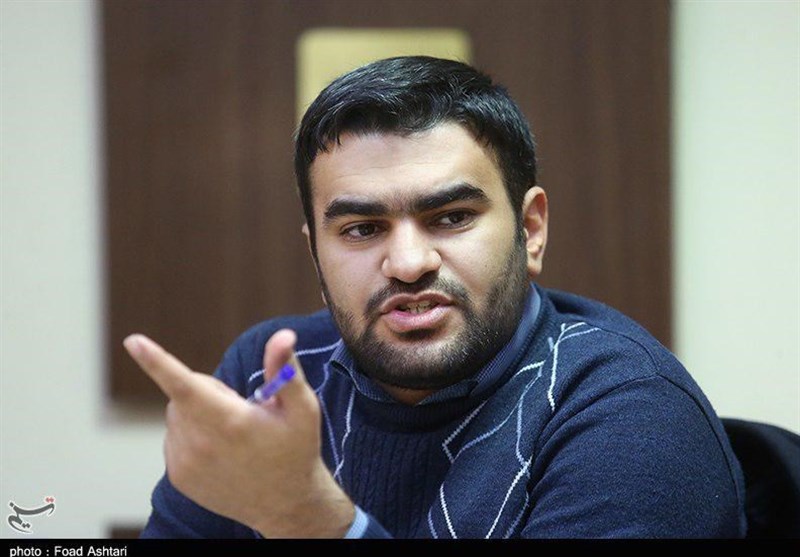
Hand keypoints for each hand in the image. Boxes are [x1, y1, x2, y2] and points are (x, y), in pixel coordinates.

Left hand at [123, 329, 354, 537]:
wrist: (285, 505)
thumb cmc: (296, 450)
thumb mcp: (302, 408)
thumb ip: (285, 370)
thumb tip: (283, 335)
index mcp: (230, 422)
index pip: (186, 385)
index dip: (156, 361)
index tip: (133, 341)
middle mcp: (202, 444)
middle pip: (186, 392)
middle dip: (209, 391)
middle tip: (244, 412)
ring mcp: (186, 463)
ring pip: (177, 414)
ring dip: (199, 413)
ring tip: (234, 435)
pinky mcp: (178, 476)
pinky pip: (175, 436)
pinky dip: (193, 434)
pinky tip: (221, 450)